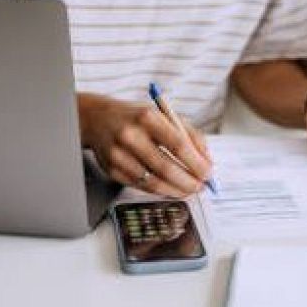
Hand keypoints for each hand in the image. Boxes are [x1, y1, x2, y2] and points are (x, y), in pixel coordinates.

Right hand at [77, 93, 211, 197]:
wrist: (98, 119)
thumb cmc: (139, 118)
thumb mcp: (165, 116)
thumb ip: (190, 135)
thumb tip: (207, 161)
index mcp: (147, 117)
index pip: (178, 145)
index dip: (196, 163)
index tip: (208, 173)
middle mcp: (130, 135)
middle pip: (166, 167)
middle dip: (188, 181)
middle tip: (200, 186)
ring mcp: (118, 155)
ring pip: (153, 182)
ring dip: (175, 190)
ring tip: (188, 190)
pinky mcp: (111, 170)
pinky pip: (140, 186)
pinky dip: (159, 190)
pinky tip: (170, 188)